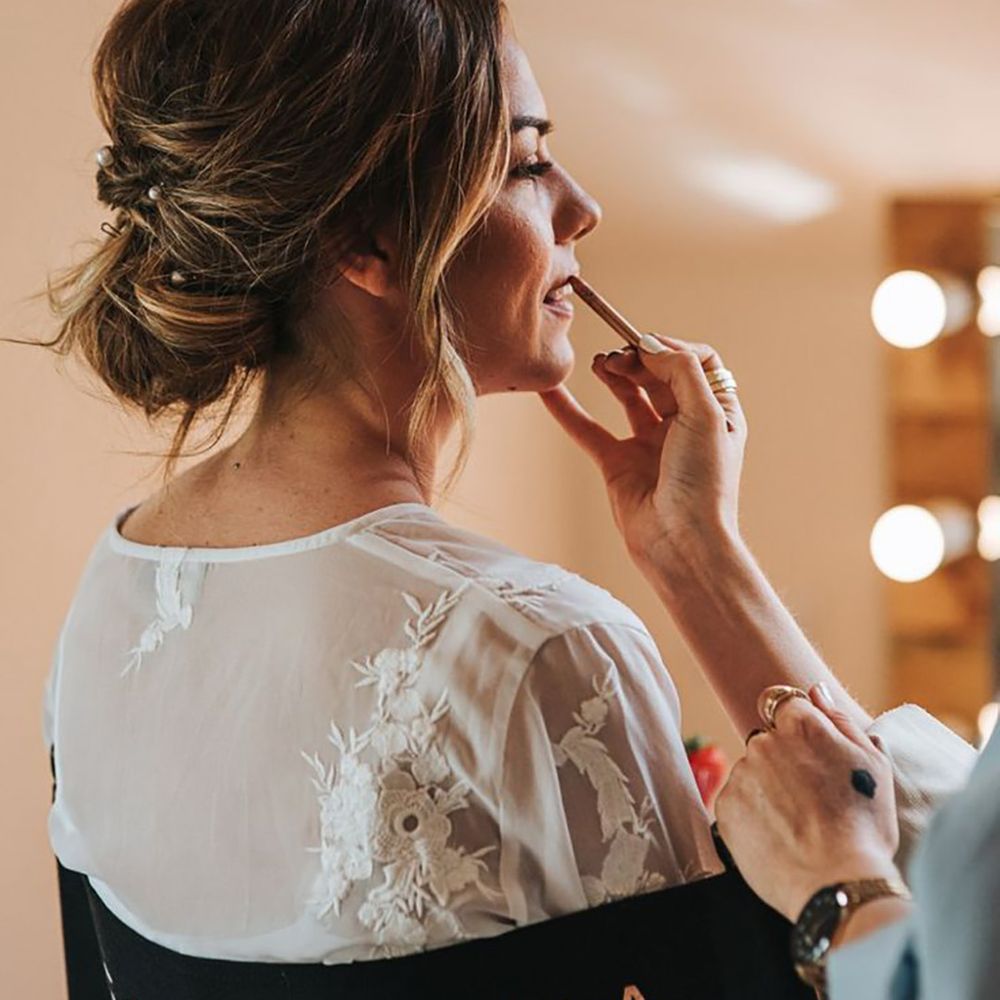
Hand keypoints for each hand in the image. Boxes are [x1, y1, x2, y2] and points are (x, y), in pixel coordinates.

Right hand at [539, 336, 746, 563]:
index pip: (695, 362)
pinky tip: (551, 391)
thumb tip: (651, 343)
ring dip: (612, 374)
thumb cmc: (705, 485)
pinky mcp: (618, 465)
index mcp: (715, 412)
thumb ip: (681, 371)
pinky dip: (569, 410)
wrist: (680, 542)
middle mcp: (684, 425)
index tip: (645, 347)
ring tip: (598, 362)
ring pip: (627, 396)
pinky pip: (589, 430)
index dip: (670, 348)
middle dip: (637, 358)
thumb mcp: (706, 415)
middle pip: (658, 374)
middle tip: (616, 356)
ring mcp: (650, 445)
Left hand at [714, 685, 900, 921]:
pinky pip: (737, 800)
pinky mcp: (724, 806)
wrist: (836, 884)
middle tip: (811, 798)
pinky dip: (752, 814)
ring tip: (796, 823)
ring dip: (767, 788)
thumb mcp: (872, 766)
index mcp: (801, 726)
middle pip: (768, 740)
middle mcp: (764, 742)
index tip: (812, 757)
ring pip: (752, 771)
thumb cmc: (863, 826)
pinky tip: (777, 835)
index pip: (787, 706)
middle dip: (784, 760)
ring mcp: (741, 774)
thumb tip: (815, 690)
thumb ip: (839, 719)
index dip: (801, 731)